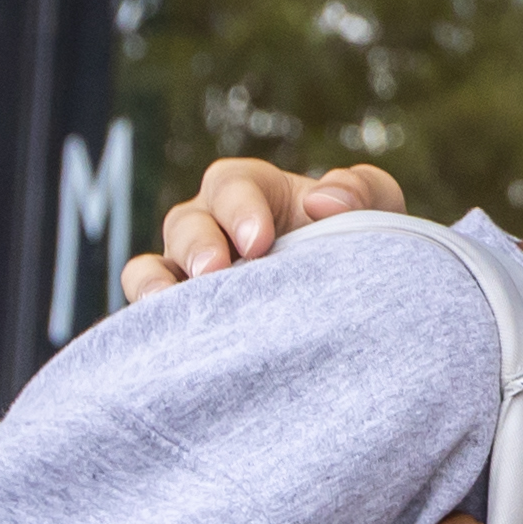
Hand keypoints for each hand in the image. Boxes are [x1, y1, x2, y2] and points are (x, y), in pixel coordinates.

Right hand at [120, 156, 406, 302]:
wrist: (363, 311)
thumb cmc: (359, 248)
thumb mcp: (377, 210)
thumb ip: (361, 190)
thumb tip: (322, 202)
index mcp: (255, 192)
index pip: (232, 184)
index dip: (240, 207)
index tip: (262, 241)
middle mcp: (212, 227)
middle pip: (186, 222)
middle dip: (199, 244)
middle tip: (218, 270)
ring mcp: (189, 274)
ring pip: (152, 266)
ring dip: (159, 283)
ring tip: (179, 304)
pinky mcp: (180, 317)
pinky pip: (146, 312)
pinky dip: (145, 316)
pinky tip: (165, 339)